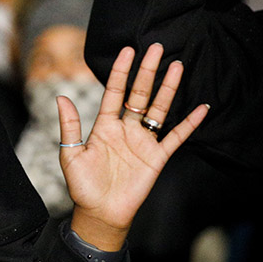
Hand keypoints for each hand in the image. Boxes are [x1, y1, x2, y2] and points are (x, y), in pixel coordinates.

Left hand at [57, 44, 208, 250]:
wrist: (100, 213)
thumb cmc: (83, 185)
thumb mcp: (71, 154)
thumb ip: (70, 125)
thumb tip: (60, 97)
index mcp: (104, 126)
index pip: (115, 92)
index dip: (121, 72)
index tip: (128, 51)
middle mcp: (126, 129)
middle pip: (139, 94)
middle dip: (147, 71)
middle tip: (156, 48)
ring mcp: (143, 142)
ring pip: (158, 109)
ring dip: (168, 89)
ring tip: (178, 66)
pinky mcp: (157, 158)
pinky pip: (176, 137)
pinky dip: (189, 123)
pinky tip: (201, 107)